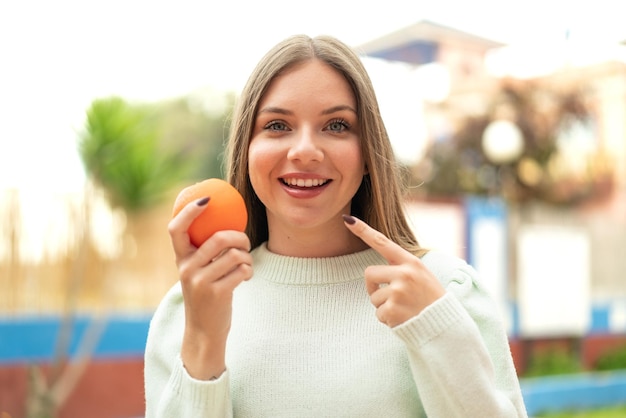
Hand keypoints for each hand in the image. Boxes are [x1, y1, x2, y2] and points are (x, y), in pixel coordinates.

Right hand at [169, 197, 252, 378]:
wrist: (204, 332)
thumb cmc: (206, 295)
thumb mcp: (197, 272)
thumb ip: (204, 251)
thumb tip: (227, 220)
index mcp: (180, 259)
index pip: (176, 228)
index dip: (190, 211)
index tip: (206, 199)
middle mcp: (187, 269)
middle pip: (219, 238)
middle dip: (239, 237)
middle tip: (244, 243)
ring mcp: (201, 282)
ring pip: (235, 254)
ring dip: (247, 258)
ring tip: (245, 265)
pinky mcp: (217, 293)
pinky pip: (242, 270)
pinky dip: (249, 271)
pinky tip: (246, 277)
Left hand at [343, 215, 444, 327]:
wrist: (444, 325)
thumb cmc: (431, 299)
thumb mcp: (422, 275)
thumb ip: (402, 268)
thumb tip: (376, 269)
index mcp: (411, 263)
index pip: (383, 243)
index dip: (363, 230)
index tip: (348, 219)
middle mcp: (404, 274)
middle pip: (369, 273)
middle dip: (373, 286)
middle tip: (389, 296)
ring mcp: (397, 292)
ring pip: (373, 296)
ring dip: (383, 305)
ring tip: (404, 309)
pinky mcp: (392, 310)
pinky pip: (377, 313)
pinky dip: (386, 319)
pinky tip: (402, 318)